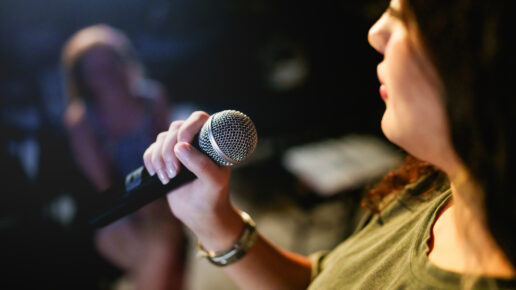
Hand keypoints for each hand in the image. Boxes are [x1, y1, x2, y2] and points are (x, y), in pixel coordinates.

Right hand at [143, 111, 241, 249]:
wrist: (201, 214)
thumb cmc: (213, 196)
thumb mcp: (213, 182)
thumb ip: (201, 164)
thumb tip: (181, 147)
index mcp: (212, 141)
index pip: (199, 119)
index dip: (188, 128)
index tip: (182, 145)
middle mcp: (196, 139)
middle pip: (175, 128)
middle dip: (170, 150)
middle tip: (174, 172)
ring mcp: (179, 148)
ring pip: (162, 139)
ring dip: (160, 158)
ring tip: (168, 178)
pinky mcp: (165, 158)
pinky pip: (151, 150)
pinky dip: (150, 161)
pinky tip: (157, 175)